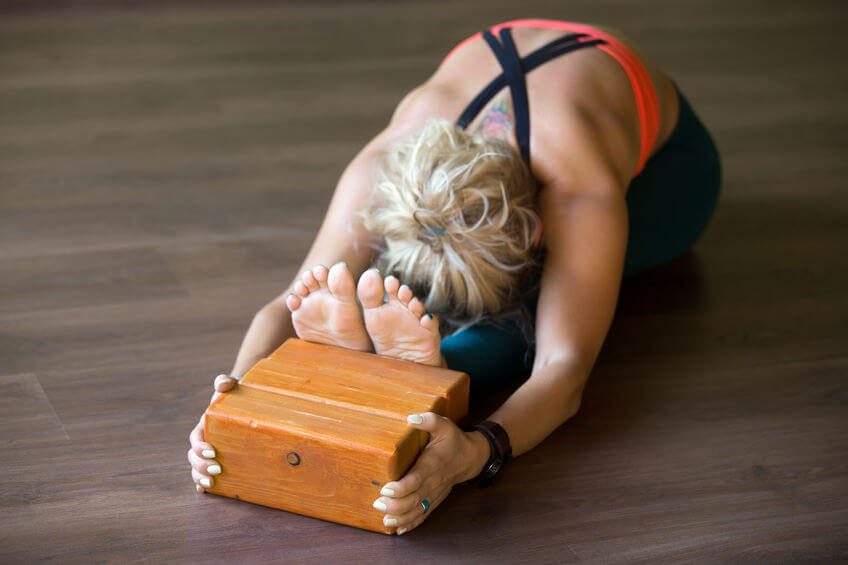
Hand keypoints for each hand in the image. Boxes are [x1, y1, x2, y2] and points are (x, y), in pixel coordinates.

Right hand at [188, 374, 238, 492]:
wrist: (244, 404)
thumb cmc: (236, 395)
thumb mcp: (231, 387)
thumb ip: (225, 382)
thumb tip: (222, 383)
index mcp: (204, 426)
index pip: (195, 439)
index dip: (200, 447)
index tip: (212, 451)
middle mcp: (204, 441)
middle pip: (193, 457)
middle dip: (201, 465)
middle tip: (217, 469)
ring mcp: (210, 453)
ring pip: (196, 468)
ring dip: (199, 477)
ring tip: (211, 483)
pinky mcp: (219, 460)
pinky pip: (205, 474)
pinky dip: (202, 484)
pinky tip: (208, 491)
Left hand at [371, 412, 490, 534]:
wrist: (470, 458)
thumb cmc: (453, 440)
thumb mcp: (443, 425)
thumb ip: (429, 420)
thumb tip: (412, 418)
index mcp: (432, 465)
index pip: (416, 480)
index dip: (401, 487)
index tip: (385, 488)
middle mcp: (433, 482)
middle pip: (414, 500)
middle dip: (395, 506)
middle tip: (377, 503)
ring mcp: (434, 494)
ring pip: (418, 511)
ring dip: (401, 518)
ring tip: (385, 521)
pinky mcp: (435, 500)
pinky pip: (423, 515)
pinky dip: (411, 524)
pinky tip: (398, 530)